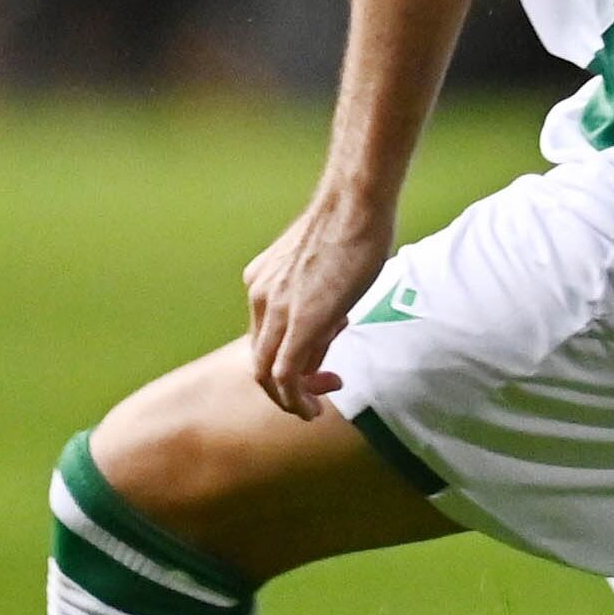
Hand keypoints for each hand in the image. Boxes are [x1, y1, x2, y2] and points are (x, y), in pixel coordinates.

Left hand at [242, 182, 398, 420]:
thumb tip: (321, 347)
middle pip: (260, 358)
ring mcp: (274, 308)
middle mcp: (260, 296)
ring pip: (267, 371)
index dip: (288, 361)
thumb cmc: (349, 228)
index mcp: (262, 282)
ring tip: (314, 409)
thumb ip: (316, 310)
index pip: (266, 336)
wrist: (353, 206)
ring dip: (290, 398)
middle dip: (287, 386)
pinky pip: (284, 373)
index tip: (322, 367)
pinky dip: (294, 398)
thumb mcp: (322, 272)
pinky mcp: (297, 322)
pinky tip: (313, 409)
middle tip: (320, 390)